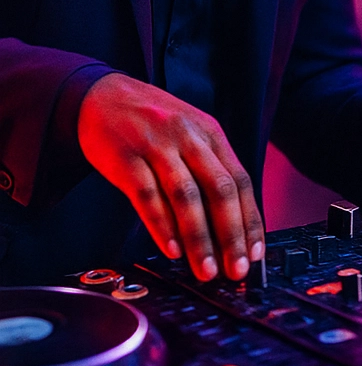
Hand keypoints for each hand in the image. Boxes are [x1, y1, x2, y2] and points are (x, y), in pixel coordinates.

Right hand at [77, 74, 263, 281]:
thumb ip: (210, 169)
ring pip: (186, 197)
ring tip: (205, 270)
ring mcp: (157, 146)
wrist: (101, 96)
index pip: (241, 181)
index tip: (256, 253)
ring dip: (199, 238)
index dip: (251, 219)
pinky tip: (171, 249)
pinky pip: (146, 196)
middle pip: (220, 190)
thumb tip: (232, 219)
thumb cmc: (152, 123)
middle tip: (236, 270)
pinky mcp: (125, 158)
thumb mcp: (190, 134)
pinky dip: (161, 225)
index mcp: (211, 134)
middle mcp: (189, 138)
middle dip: (231, 234)